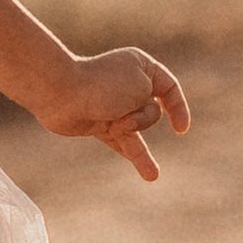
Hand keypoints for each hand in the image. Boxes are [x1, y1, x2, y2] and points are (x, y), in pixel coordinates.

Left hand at [38, 45, 189, 181]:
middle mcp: (128, 85)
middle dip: (142, 119)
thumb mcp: (141, 87)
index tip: (180, 130)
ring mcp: (113, 106)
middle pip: (152, 111)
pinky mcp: (99, 123)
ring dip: (142, 155)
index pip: (169, 87)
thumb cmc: (103, 85)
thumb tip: (133, 120)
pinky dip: (130, 155)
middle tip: (123, 118)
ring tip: (152, 176)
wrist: (61, 93)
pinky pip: (119, 142)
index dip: (178, 108)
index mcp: (141, 66)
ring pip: (136, 133)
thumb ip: (149, 105)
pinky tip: (147, 173)